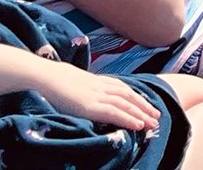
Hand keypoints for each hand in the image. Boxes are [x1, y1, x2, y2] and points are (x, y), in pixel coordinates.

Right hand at [38, 61, 160, 131]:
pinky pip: (114, 113)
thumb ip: (85, 88)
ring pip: (125, 105)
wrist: (45, 76)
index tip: (146, 104)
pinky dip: (128, 118)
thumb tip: (86, 95)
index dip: (136, 97)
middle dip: (144, 107)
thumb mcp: (75, 82)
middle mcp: (101, 87)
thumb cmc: (55, 80)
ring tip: (153, 123)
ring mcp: (97, 96)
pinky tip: (138, 125)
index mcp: (98, 80)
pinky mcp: (91, 106)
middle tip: (157, 116)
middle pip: (128, 96)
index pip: (122, 88)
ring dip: (141, 114)